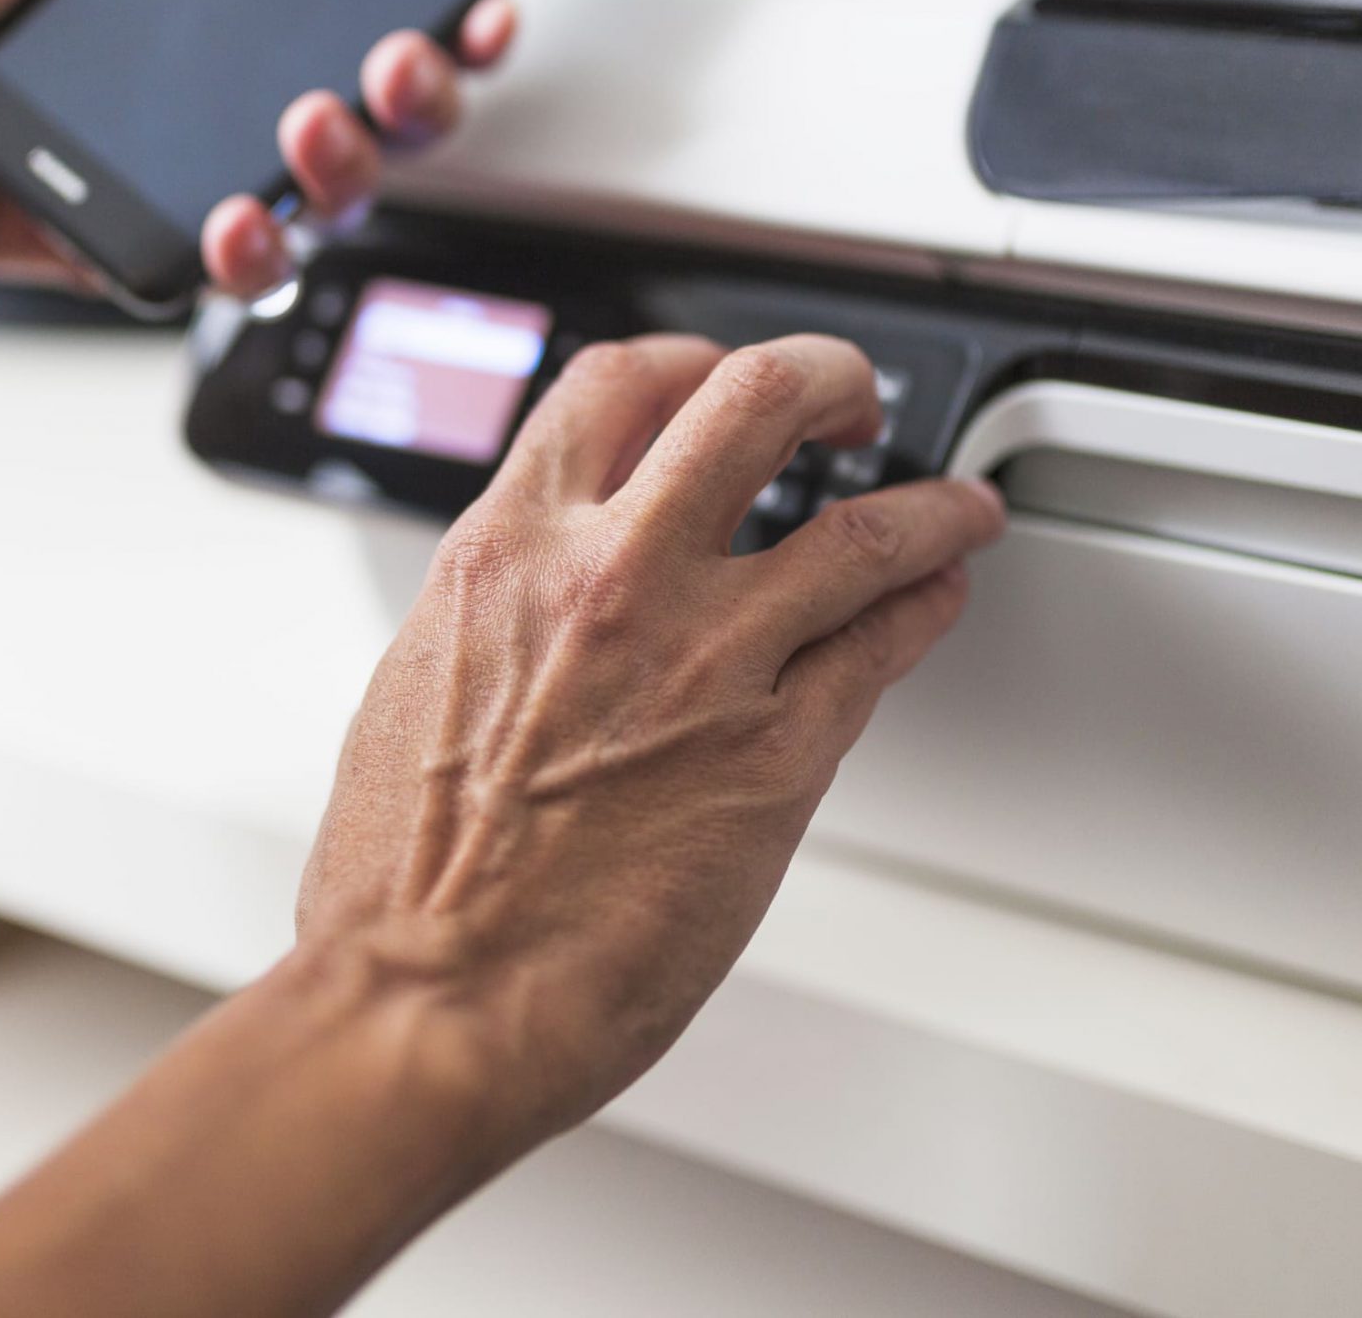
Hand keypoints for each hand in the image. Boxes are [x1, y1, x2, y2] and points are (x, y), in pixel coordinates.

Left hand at [0, 0, 515, 293]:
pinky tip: (235, 213)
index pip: (376, 17)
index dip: (452, 19)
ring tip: (310, 119)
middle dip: (424, 94)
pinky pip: (227, 271)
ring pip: (328, 202)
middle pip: (386, 119)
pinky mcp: (132, 246)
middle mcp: (226, 98)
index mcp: (228, 7)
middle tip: (397, 56)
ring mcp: (188, 177)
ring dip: (351, 165)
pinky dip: (251, 248)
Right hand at [296, 335, 1007, 1145]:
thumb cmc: (402, 881)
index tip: (717, 377)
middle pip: (760, 400)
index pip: (618, 383)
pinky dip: (928, 606)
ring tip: (958, 509)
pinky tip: (937, 600)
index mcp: (507, 553)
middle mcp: (615, 580)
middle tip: (851, 401)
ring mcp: (709, 660)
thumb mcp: (421, 682)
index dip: (688, 363)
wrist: (428, 999)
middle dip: (827, 379)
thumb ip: (502, 614)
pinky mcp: (779, 755)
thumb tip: (545, 598)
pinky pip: (885, 645)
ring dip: (932, 506)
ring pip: (869, 528)